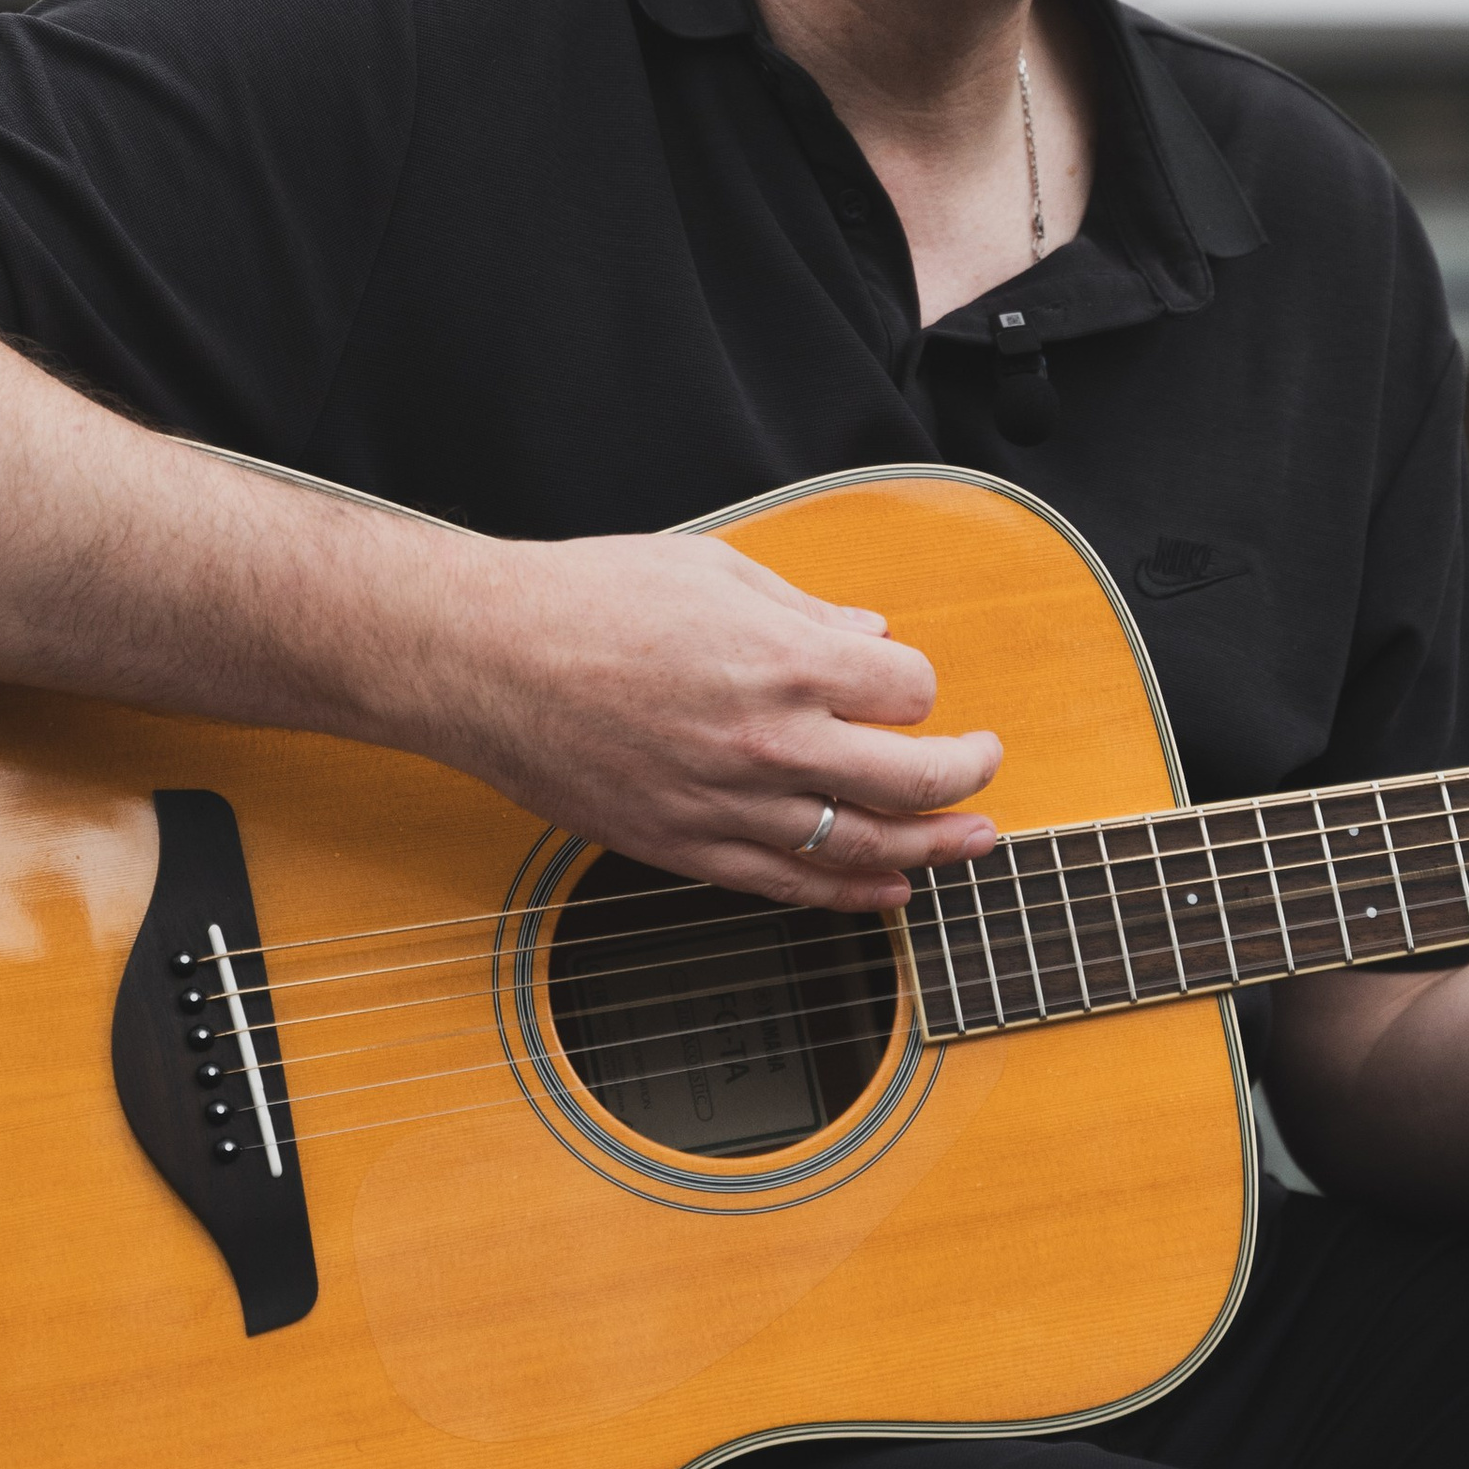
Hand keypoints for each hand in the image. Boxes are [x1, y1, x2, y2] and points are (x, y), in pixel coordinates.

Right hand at [415, 529, 999, 909]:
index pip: (908, 690)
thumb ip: (804, 611)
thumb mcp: (713, 571)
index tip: (906, 685)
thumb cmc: (586, 600)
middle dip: (967, 775)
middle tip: (985, 766)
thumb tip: (871, 636)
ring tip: (972, 843)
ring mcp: (728, 805)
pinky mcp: (685, 847)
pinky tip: (888, 893)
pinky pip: (789, 887)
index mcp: (784, 659)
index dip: (919, 687)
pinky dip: (849, 897)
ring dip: (931, 851)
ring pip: (862, 848)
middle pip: (913, 780)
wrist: (483, 660)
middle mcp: (769, 741)